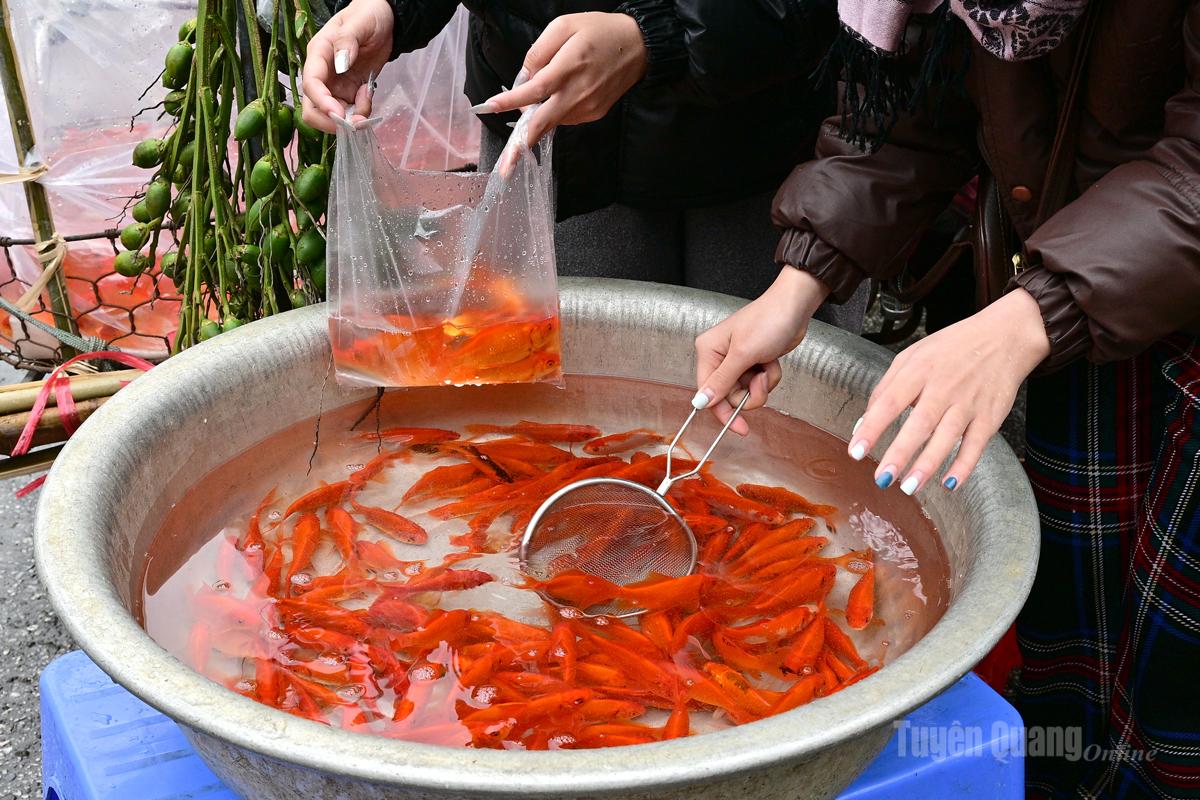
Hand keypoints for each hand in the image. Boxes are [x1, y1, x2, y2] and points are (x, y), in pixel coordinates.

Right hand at [301, 0, 392, 132]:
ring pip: (332, 115)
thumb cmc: (368, 15)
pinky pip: (350, 112)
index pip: (311, 84)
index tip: (338, 113)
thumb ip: (347, 41)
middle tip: (355, 121)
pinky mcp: (349, 92)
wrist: (384, 19)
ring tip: (367, 99)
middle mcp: (323, 73)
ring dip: (350, 118)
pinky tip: (368, 93)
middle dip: (331, 120)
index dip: (322, 102)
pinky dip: (361, 111)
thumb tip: (340, 64)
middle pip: (312, 108)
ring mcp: (336, 85)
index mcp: (319, 54)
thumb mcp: (359, 23)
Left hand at [475, 12, 646, 147]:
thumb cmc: (600, 31)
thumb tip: (525, 77)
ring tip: (540, 96)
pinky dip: (556, 111)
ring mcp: (588, 107)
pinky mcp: (594, 114)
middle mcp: (579, 92)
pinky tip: (562, 94)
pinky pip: (566, 117)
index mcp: (570, 66)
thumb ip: (539, 50)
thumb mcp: (565, 25)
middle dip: (521, 146)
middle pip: (543, 123)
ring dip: (538, 117)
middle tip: (505, 167)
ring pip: (552, 120)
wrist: (638, 47)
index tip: (490, 108)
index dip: (512, 101)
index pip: (535, 90)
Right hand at [694, 267, 830, 435]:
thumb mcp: (743, 354)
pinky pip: (757, 384)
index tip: (740, 428)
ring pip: (745, 392)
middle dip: (749, 393)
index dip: (723, 412)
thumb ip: (722, 381)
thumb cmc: (767, 321)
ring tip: (767, 367)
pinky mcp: (753, 362)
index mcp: (708, 351)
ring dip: (761, 385)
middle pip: (728, 395)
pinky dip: (768, 377)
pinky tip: (772, 361)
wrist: (794, 307)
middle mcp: (719, 357)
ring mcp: (737, 361)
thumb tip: (700, 403)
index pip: (708, 393)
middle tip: (761, 381)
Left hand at [848, 288, 1050, 493]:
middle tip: (882, 479)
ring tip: (909, 487)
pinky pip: (976, 445)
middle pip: (919, 424)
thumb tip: (863, 423)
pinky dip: (964, 465)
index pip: (890, 401)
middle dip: (899, 453)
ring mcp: (969, 403)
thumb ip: (886, 388)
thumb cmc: (951, 348)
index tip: (855, 450)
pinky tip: (950, 483)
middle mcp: (943, 387)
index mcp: (918, 370)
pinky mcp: (991, 416)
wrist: (1004, 336)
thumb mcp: (912, 356)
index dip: (872, 427)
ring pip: (947, 438)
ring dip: (927, 465)